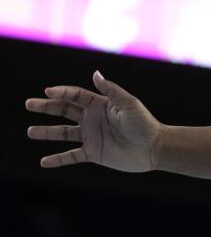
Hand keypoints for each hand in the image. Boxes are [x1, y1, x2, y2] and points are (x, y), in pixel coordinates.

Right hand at [26, 71, 160, 170]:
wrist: (155, 149)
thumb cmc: (145, 124)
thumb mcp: (129, 105)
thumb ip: (112, 91)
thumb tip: (95, 74)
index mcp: (100, 105)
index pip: (75, 95)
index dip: (62, 92)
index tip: (48, 92)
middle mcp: (92, 119)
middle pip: (64, 110)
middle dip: (46, 107)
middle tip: (29, 104)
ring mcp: (91, 136)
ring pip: (63, 133)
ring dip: (47, 132)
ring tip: (30, 132)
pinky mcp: (93, 153)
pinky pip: (71, 156)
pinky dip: (58, 159)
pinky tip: (43, 162)